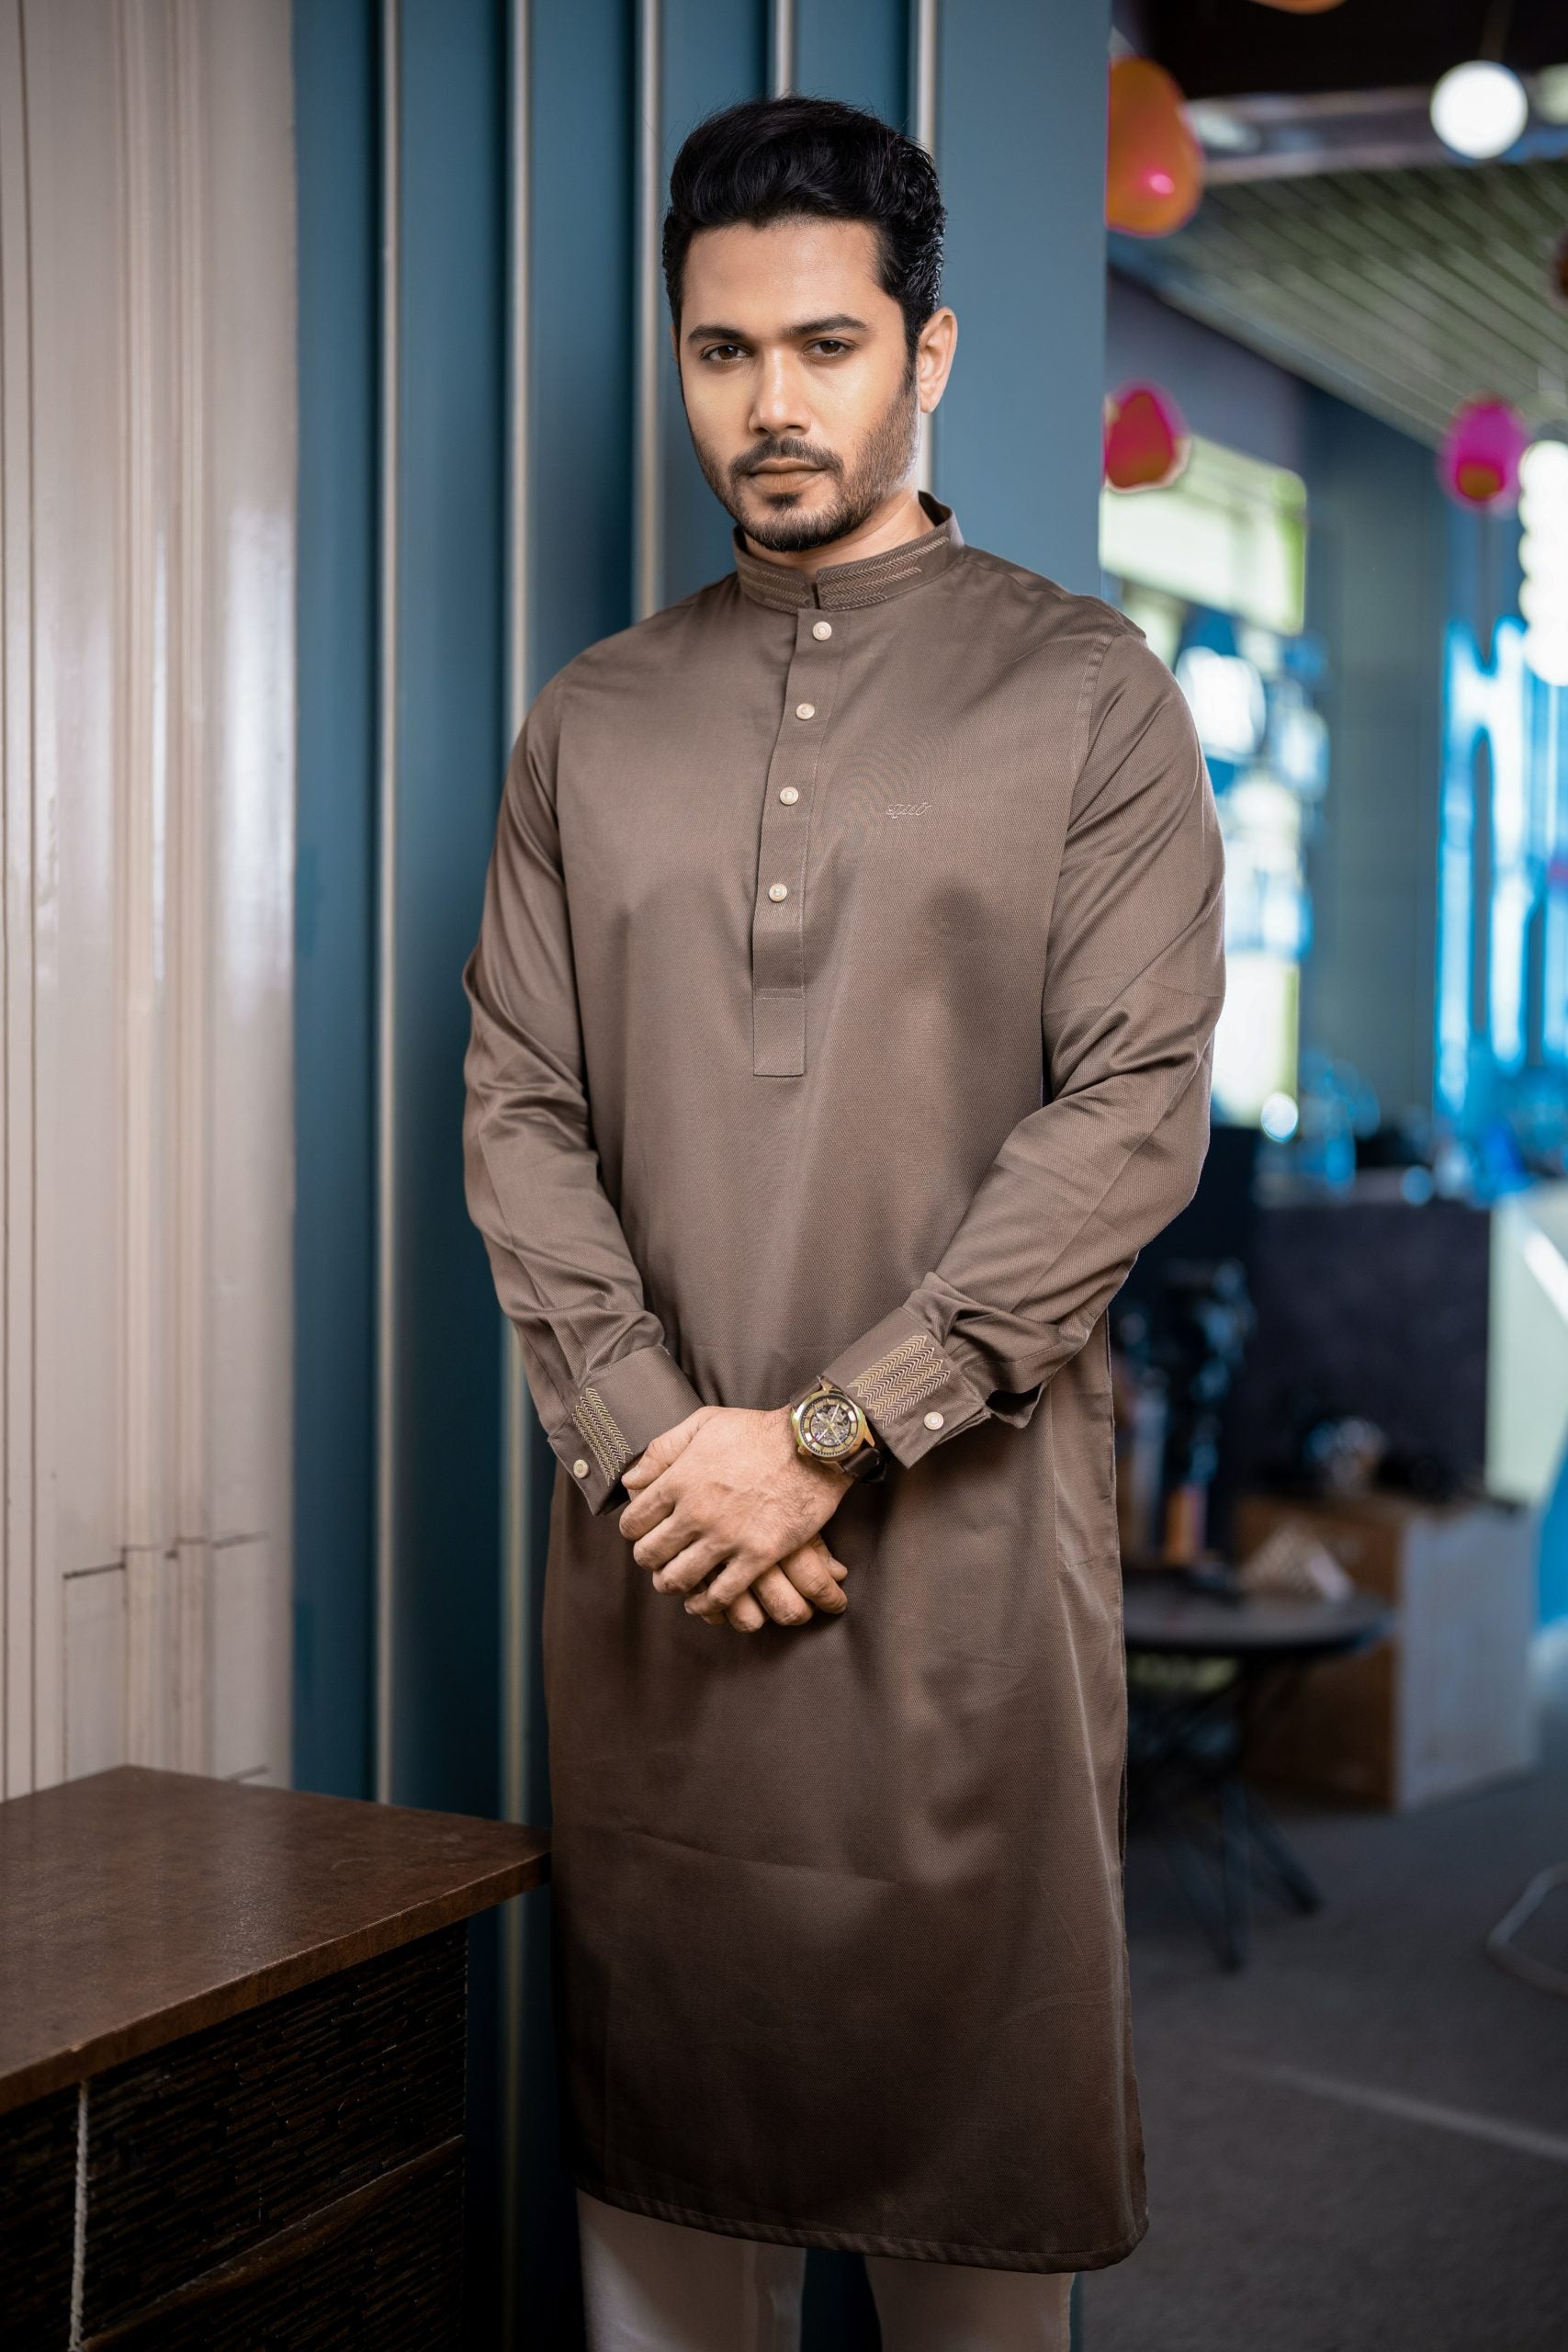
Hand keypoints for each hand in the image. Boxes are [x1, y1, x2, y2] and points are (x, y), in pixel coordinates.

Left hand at [619, 1405, 849, 1618]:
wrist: (811, 1446)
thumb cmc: (758, 1431)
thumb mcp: (704, 1423)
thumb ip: (662, 1450)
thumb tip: (631, 1479)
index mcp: (678, 1481)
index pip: (634, 1522)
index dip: (634, 1530)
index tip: (644, 1531)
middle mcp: (695, 1513)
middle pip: (650, 1554)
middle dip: (648, 1559)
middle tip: (657, 1558)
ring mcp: (726, 1538)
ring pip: (678, 1579)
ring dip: (671, 1584)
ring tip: (675, 1581)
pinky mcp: (757, 1556)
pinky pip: (721, 1594)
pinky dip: (706, 1603)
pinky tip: (703, 1601)